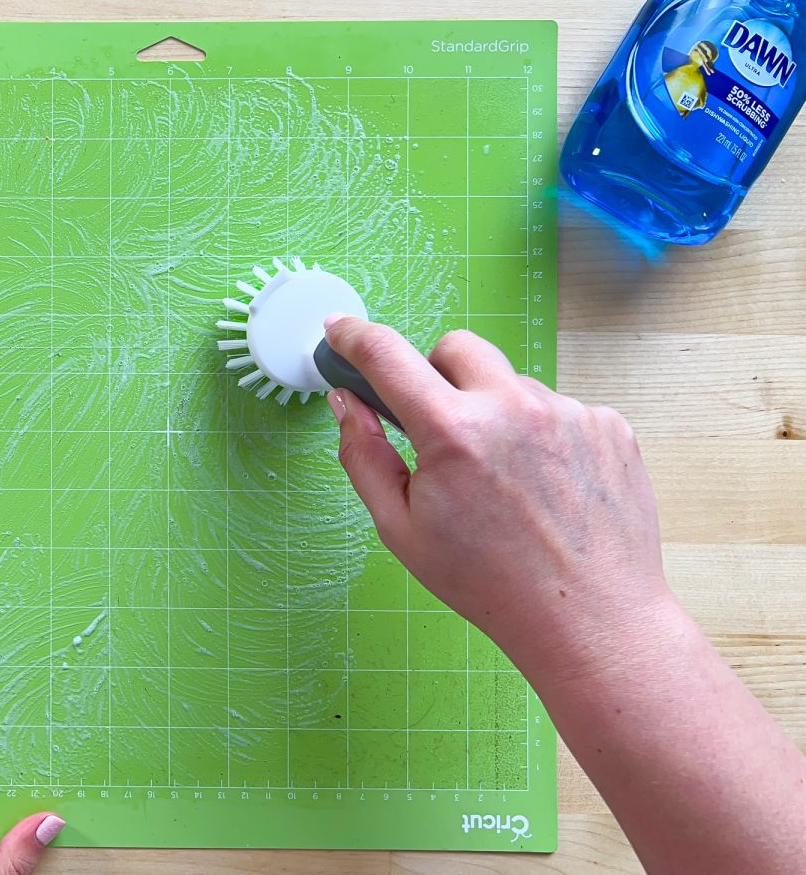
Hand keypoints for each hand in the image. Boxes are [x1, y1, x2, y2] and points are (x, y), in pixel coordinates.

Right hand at [323, 320, 667, 664]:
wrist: (587, 618)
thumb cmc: (491, 583)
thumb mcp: (400, 529)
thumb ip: (363, 456)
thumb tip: (346, 404)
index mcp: (454, 433)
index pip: (387, 355)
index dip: (354, 336)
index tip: (341, 331)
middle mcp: (514, 408)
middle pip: (455, 347)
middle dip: (435, 375)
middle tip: (436, 429)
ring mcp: (569, 412)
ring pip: (510, 382)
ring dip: (494, 411)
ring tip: (504, 481)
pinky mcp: (608, 424)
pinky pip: (556, 407)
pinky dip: (540, 435)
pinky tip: (543, 487)